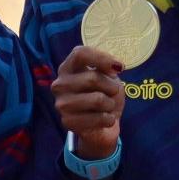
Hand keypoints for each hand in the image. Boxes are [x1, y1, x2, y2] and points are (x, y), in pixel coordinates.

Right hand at [52, 46, 124, 160]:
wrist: (102, 126)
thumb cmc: (104, 95)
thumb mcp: (108, 77)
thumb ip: (107, 68)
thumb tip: (115, 66)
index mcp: (68, 68)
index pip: (80, 53)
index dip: (101, 58)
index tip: (119, 67)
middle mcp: (60, 84)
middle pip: (92, 77)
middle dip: (111, 87)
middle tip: (113, 93)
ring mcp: (61, 104)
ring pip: (97, 99)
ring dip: (110, 104)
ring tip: (107, 107)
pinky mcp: (67, 122)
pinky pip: (99, 118)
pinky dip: (109, 119)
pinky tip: (104, 119)